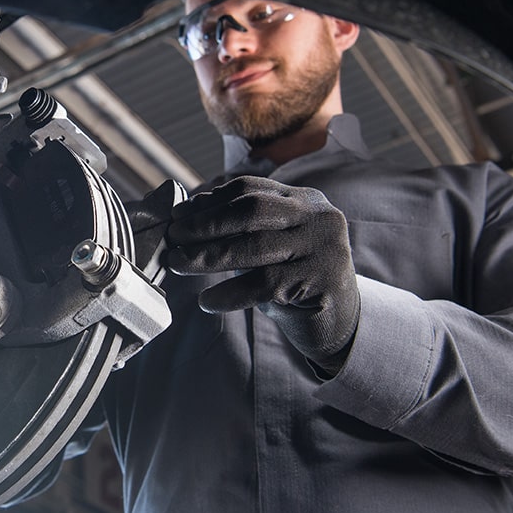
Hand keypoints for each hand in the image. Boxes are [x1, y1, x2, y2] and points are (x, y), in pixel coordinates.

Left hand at [165, 175, 359, 372]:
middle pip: (251, 211)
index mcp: (303, 200)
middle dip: (206, 224)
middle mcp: (318, 217)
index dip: (210, 202)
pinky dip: (230, 294)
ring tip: (178, 265)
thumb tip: (186, 214)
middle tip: (174, 239)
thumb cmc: (292, 282)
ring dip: (209, 257)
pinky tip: (207, 302)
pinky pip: (265, 285)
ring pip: (255, 247)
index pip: (250, 189)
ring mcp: (324, 247)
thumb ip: (239, 229)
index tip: (179, 216)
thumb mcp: (269, 247)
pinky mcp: (324, 281)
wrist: (338, 323)